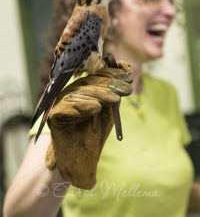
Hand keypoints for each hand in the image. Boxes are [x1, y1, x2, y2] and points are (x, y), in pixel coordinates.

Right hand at [45, 64, 132, 188]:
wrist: (81, 164)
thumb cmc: (94, 137)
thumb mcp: (109, 113)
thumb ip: (113, 95)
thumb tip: (123, 76)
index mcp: (80, 92)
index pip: (94, 78)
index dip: (111, 75)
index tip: (128, 78)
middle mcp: (68, 95)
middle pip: (86, 83)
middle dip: (108, 85)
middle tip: (126, 89)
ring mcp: (59, 105)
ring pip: (78, 93)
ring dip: (98, 94)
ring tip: (115, 99)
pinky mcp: (53, 117)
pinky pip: (65, 107)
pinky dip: (81, 106)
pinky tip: (96, 107)